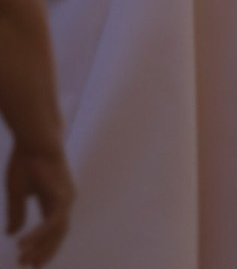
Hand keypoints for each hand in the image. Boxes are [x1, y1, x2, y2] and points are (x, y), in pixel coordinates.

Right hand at [5, 142, 73, 267]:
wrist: (35, 139)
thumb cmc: (26, 162)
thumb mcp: (18, 193)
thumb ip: (17, 213)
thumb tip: (13, 233)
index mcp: (55, 199)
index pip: (53, 229)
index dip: (43, 245)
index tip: (30, 262)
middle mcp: (64, 200)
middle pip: (58, 233)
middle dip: (44, 251)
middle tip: (28, 267)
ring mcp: (66, 197)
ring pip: (57, 230)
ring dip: (41, 247)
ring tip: (23, 260)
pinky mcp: (62, 194)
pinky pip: (53, 221)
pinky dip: (39, 234)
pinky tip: (23, 244)